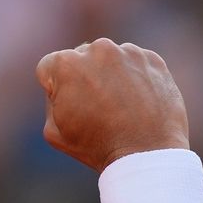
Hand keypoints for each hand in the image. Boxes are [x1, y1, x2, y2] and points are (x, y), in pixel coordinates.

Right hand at [35, 38, 188, 172]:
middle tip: (95, 108)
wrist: (147, 153)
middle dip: (83, 77)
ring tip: (118, 108)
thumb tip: (62, 86)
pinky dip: (133, 78)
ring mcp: (128, 52)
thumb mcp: (53, 131)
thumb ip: (50, 100)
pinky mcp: (152, 60)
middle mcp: (97, 49)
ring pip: (108, 59)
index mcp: (66, 64)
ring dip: (109, 76)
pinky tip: (135, 103)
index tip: (70, 107)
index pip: (49, 67)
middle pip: (80, 58)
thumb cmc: (97, 145)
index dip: (54, 89)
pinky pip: (134, 64)